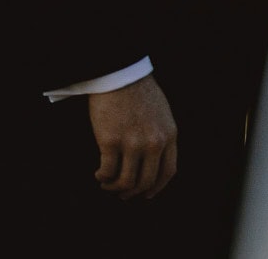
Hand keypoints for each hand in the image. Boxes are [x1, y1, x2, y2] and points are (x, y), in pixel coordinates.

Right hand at [88, 73, 177, 200]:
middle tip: (123, 194)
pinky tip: (99, 174)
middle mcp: (153, 143)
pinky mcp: (110, 141)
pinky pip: (108, 171)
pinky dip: (103, 177)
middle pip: (146, 181)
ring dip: (115, 188)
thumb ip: (161, 134)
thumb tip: (154, 158)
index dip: (157, 188)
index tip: (147, 194)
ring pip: (126, 181)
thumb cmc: (137, 89)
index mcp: (168, 135)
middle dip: (133, 192)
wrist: (119, 73)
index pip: (168, 172)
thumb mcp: (161, 112)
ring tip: (107, 184)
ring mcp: (132, 144)